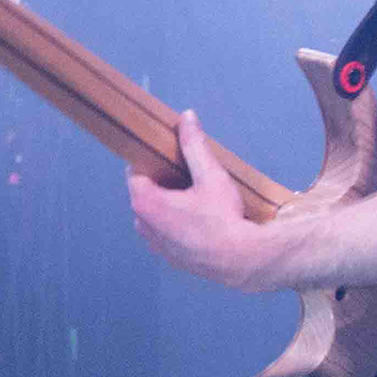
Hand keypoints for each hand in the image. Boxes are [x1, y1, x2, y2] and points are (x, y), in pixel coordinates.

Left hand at [125, 111, 277, 290]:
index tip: (166, 155)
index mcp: (145, 203)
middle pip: (144, 193)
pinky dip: (176, 223)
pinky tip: (199, 219)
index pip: (134, 172)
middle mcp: (143, 226)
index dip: (149, 160)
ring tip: (194, 197)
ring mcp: (155, 245)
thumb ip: (194, 145)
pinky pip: (165, 233)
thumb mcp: (210, 175)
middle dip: (161, 182)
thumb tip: (186, 116)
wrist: (242, 260)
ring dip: (168, 204)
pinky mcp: (170, 258)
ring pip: (154, 215)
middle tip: (186, 174)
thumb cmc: (224, 217)